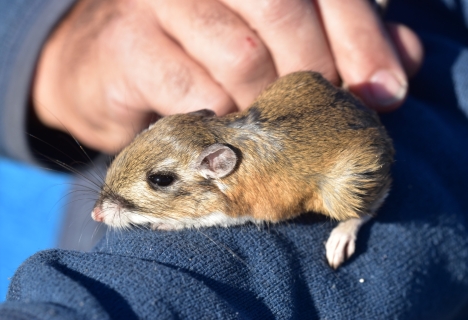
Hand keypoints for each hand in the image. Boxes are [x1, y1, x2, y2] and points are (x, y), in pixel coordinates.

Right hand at [33, 0, 422, 153]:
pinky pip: (197, 91)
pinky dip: (222, 119)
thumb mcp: (269, 45)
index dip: (361, 35)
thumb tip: (399, 65)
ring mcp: (158, 1)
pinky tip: (223, 128)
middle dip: (318, 69)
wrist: (107, 72)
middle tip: (328, 117)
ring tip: (267, 125)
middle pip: (282, 7)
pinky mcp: (128, 46)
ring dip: (266, 104)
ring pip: (242, 55)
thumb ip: (334, 44)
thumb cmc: (196, 56)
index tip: (386, 91)